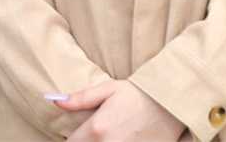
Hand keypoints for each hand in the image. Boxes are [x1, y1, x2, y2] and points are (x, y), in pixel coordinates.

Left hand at [58, 80, 184, 141]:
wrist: (170, 105)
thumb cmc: (138, 94)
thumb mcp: (109, 89)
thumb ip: (80, 98)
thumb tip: (55, 101)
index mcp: (96, 129)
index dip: (73, 140)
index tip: (79, 135)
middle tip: (96, 135)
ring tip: (108, 136)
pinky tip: (120, 140)